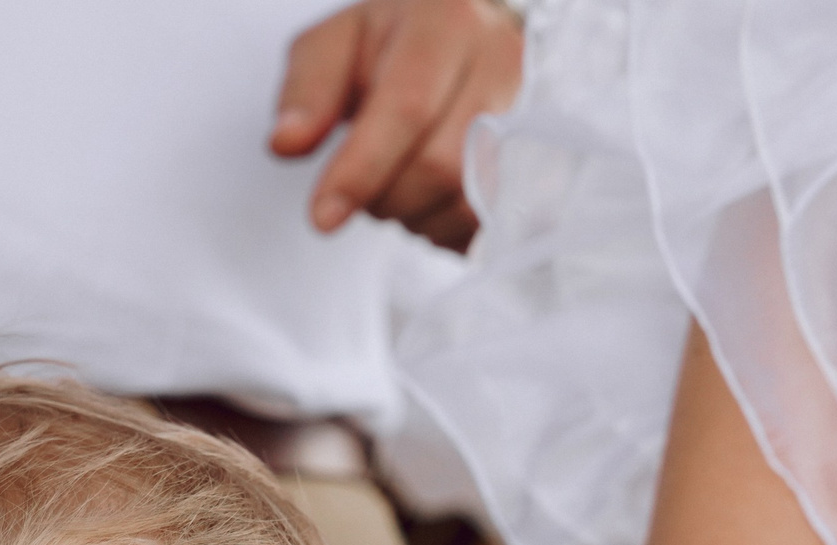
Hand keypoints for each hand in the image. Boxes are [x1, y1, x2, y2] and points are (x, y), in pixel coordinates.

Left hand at [271, 0, 522, 250]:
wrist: (471, 37)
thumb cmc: (395, 46)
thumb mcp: (337, 47)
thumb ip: (306, 90)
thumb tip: (286, 143)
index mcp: (447, 22)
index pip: (407, 107)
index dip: (362, 170)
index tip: (322, 218)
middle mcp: (504, 60)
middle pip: (442, 164)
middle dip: (388, 197)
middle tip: (366, 189)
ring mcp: (539, 110)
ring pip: (472, 200)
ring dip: (419, 218)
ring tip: (400, 191)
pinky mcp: (551, 158)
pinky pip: (498, 221)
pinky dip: (451, 230)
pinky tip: (433, 206)